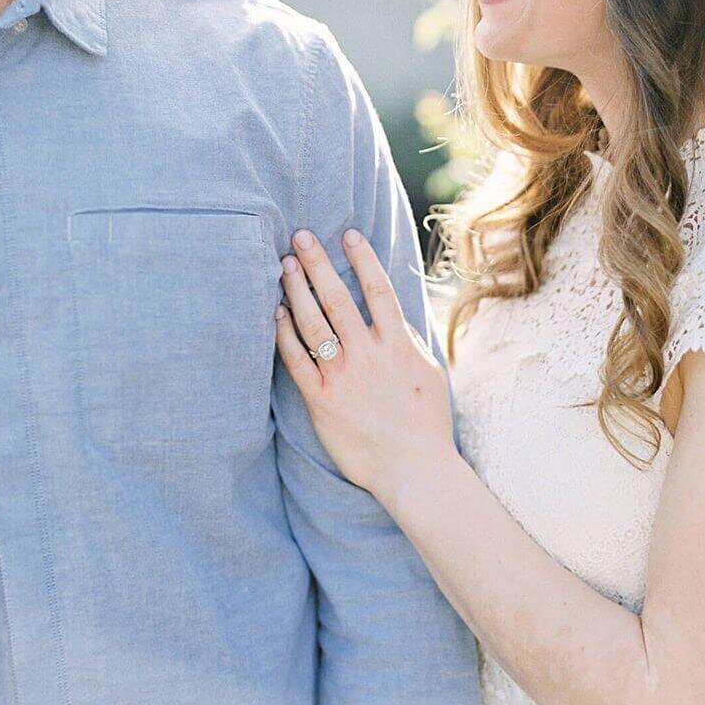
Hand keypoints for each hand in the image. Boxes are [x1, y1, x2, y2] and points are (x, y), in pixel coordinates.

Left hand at [274, 228, 457, 504]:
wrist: (414, 471)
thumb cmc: (426, 422)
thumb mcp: (428, 371)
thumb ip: (406, 340)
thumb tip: (391, 312)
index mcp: (398, 345)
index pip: (378, 289)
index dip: (362, 258)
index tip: (348, 233)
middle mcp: (369, 356)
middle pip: (338, 298)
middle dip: (318, 263)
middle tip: (301, 236)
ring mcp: (342, 377)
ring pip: (313, 323)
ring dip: (297, 290)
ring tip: (285, 264)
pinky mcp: (321, 401)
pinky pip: (296, 360)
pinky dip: (284, 333)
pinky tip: (276, 312)